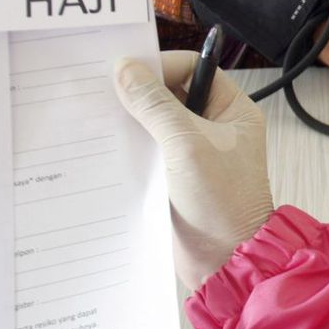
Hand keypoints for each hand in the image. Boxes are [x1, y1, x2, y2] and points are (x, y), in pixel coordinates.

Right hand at [114, 53, 274, 289]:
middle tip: (102, 91)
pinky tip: (103, 144)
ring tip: (97, 117)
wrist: (224, 261)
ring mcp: (193, 154)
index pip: (193, 69)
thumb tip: (125, 69)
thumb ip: (155, 105)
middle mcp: (214, 127)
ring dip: (129, 121)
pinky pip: (147, 151)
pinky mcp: (173, 178)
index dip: (161, 66)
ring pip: (154, 123)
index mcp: (231, 110)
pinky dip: (127, 146)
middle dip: (139, 93)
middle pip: (170, 94)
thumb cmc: (221, 201)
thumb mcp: (187, 144)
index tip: (127, 72)